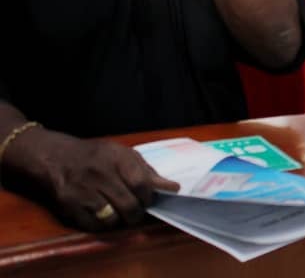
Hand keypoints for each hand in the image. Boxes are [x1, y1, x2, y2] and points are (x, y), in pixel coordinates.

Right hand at [5, 129, 177, 230]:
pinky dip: (102, 224)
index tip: (150, 200)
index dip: (150, 197)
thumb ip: (148, 172)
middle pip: (129, 205)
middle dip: (137, 213)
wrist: (56, 156)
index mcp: (118, 158)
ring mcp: (83, 190)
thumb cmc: (96, 156)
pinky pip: (93, 225)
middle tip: (136, 211)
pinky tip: (102, 215)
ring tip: (118, 212)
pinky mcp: (69, 205)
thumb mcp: (123, 154)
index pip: (142, 183)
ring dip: (119, 220)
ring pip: (112, 219)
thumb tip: (173, 188)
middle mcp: (100, 173)